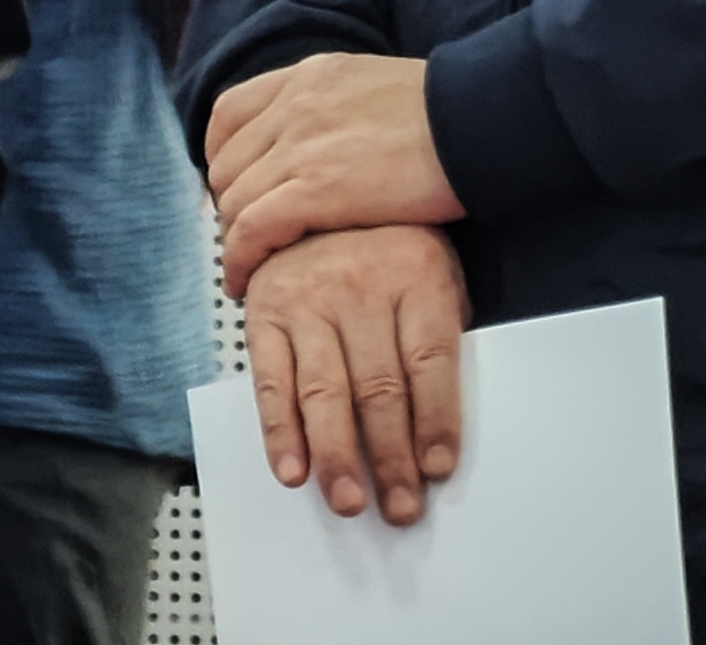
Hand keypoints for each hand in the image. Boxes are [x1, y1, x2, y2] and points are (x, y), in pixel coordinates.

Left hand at [206, 53, 462, 296]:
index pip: (229, 114)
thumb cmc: (446, 112)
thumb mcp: (374, 87)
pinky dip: (240, 259)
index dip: (223, 158)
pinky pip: (252, 230)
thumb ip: (336, 109)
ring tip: (249, 266)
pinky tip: (245, 281)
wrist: (475, 118)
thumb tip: (322, 144)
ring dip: (234, 238)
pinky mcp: (314, 189)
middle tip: (247, 236)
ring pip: (233, 200)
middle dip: (229, 205)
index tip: (235, 187)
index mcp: (308, 77)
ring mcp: (300, 146)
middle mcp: (293, 106)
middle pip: (226, 163)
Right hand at [240, 224, 467, 524]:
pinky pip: (271, 381)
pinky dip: (279, 431)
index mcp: (415, 273)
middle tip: (399, 508)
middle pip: (379, 386)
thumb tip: (439, 433)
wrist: (321, 196)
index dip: (436, 419)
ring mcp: (308, 300)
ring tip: (349, 502)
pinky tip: (292, 470)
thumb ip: (435, 337)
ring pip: (326, 391)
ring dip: (337, 456)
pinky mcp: (266, 313)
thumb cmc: (390, 251)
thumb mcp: (432, 273)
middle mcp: (360, 286)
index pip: (428, 359)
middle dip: (390, 456)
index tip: (437, 469)